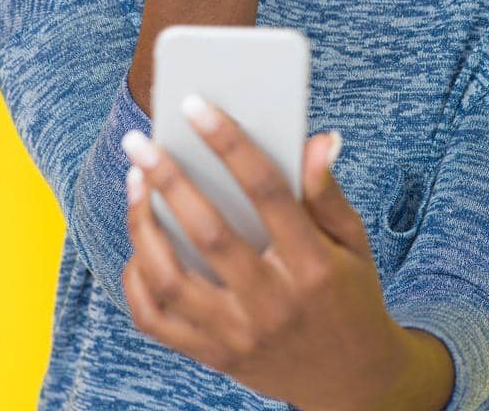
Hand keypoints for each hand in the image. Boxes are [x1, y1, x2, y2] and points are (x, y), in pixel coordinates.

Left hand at [120, 102, 412, 410]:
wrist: (352, 382)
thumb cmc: (350, 296)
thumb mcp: (353, 243)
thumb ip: (328, 192)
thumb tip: (318, 138)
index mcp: (314, 265)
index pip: (268, 191)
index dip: (229, 143)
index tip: (196, 106)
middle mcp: (273, 302)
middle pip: (209, 233)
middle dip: (168, 179)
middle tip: (140, 140)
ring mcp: (239, 335)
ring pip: (171, 279)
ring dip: (143, 225)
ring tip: (134, 183)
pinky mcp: (215, 356)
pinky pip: (156, 320)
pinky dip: (137, 280)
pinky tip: (138, 244)